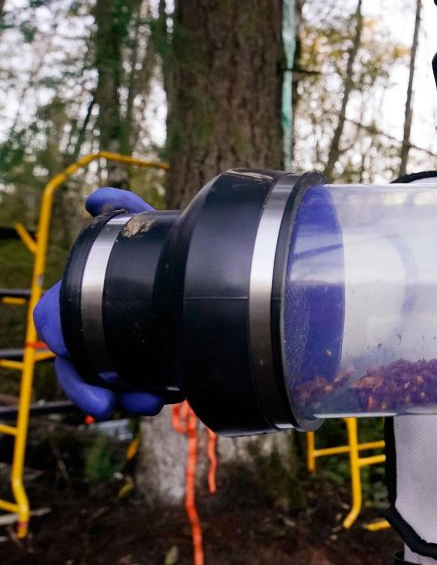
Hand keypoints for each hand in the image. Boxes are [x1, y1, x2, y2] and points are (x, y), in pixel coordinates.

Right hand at [33, 188, 164, 418]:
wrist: (216, 277)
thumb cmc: (168, 249)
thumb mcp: (150, 228)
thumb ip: (125, 208)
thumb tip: (96, 198)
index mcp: (83, 298)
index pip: (56, 327)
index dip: (61, 343)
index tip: (67, 346)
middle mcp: (96, 327)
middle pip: (77, 369)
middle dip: (88, 387)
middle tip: (108, 403)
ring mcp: (122, 350)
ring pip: (108, 385)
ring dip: (122, 397)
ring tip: (150, 403)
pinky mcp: (150, 365)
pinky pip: (138, 388)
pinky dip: (144, 394)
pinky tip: (165, 397)